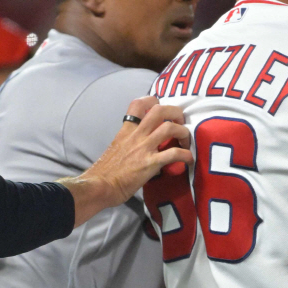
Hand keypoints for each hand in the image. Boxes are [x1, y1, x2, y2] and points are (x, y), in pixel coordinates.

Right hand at [60, 96, 192, 225]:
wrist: (100, 187)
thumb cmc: (105, 172)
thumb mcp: (117, 147)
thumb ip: (131, 141)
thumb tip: (146, 144)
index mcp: (126, 130)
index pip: (137, 104)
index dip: (153, 101)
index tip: (163, 112)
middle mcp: (136, 135)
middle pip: (159, 110)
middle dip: (176, 112)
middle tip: (181, 123)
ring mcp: (144, 148)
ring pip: (170, 128)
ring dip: (184, 133)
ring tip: (186, 142)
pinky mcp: (150, 163)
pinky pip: (173, 153)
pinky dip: (186, 155)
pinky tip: (188, 160)